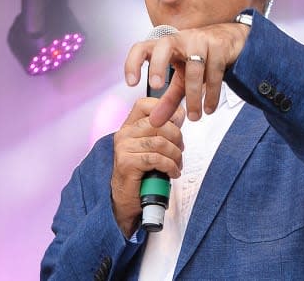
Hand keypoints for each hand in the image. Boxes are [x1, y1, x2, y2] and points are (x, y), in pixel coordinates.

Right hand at [110, 97, 184, 236]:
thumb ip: (163, 130)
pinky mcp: (127, 162)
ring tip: (176, 164)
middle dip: (177, 138)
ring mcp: (123, 147)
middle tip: (180, 151)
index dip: (164, 109)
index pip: (145, 104)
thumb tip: (179, 114)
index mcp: (129, 126)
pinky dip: (170, 166)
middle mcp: (124, 134)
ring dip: (175, 155)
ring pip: (160, 142)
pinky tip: (172, 173)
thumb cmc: (142, 173)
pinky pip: (156, 158)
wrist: (126, 199)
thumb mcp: (153, 147)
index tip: (177, 122)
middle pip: (159, 123)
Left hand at [124, 22, 249, 126]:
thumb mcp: (181, 80)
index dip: (133, 62)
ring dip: (194, 95)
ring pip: (194, 67)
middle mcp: (180, 39)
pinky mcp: (219, 46)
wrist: (230, 40)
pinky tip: (209, 108)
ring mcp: (200, 40)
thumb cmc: (200, 58)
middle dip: (158, 65)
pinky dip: (212, 93)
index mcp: (165, 46)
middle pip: (164, 46)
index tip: (131, 83)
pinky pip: (214, 72)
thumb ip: (168, 100)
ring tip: (195, 117)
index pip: (142, 48)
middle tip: (156, 86)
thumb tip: (155, 122)